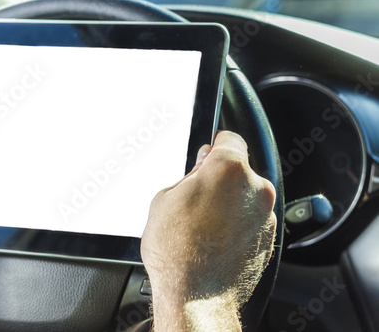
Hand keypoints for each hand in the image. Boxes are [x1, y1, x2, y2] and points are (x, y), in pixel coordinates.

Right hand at [141, 131, 276, 330]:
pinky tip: (215, 238)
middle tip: (196, 197)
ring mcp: (265, 215)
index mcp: (228, 169)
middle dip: (219, 178)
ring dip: (229, 202)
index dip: (216, 144)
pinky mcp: (269, 238)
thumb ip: (190, 174)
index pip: (230, 138)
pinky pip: (252, 219)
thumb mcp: (166, 199)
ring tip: (203, 225)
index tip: (210, 151)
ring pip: (245, 196)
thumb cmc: (176, 251)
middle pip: (238, 169)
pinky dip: (238, 223)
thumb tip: (202, 164)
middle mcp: (255, 188)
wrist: (196, 297)